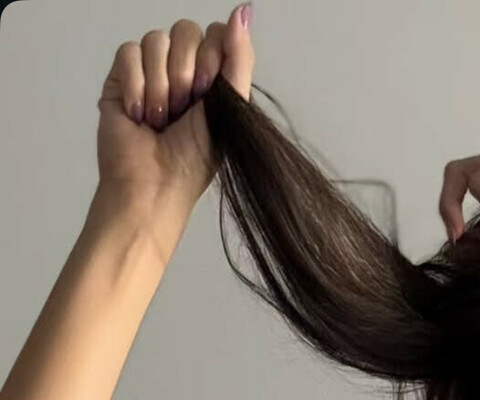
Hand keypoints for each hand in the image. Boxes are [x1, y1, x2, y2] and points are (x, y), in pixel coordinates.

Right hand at [95, 6, 255, 221]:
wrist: (153, 186)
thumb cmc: (193, 162)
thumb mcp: (231, 109)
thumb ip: (240, 59)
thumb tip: (243, 10)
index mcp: (211, 78)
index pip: (216, 34)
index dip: (212, 57)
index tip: (208, 92)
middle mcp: (182, 70)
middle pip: (185, 30)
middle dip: (186, 73)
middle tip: (183, 111)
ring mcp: (150, 72)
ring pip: (155, 39)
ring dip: (161, 85)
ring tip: (160, 120)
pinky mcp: (120, 78)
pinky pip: (129, 52)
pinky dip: (136, 85)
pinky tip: (139, 114)